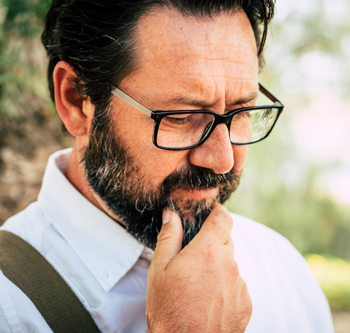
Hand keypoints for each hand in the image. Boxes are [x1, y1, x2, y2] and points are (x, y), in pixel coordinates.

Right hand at [146, 203, 251, 332]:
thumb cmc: (168, 309)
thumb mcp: (160, 268)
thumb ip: (169, 236)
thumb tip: (171, 213)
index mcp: (207, 251)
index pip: (223, 218)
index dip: (218, 211)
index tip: (214, 212)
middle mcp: (229, 264)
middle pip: (226, 241)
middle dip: (212, 243)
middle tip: (194, 258)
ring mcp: (240, 285)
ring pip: (230, 264)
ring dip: (218, 266)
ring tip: (199, 285)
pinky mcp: (246, 303)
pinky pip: (237, 284)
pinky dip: (226, 285)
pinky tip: (209, 299)